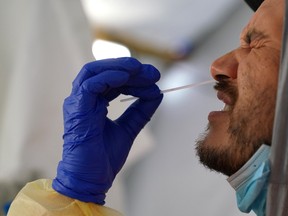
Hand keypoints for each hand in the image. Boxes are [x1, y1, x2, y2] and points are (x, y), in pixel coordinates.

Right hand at [52, 57, 162, 203]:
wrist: (91, 179)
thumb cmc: (104, 157)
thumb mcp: (129, 128)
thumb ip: (141, 111)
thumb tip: (157, 93)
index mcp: (94, 103)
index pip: (113, 80)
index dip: (134, 77)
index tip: (154, 78)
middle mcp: (84, 99)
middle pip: (104, 71)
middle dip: (130, 69)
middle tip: (153, 73)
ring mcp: (78, 102)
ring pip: (94, 71)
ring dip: (119, 67)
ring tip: (141, 69)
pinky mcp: (77, 108)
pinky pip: (91, 84)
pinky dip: (110, 77)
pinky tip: (127, 77)